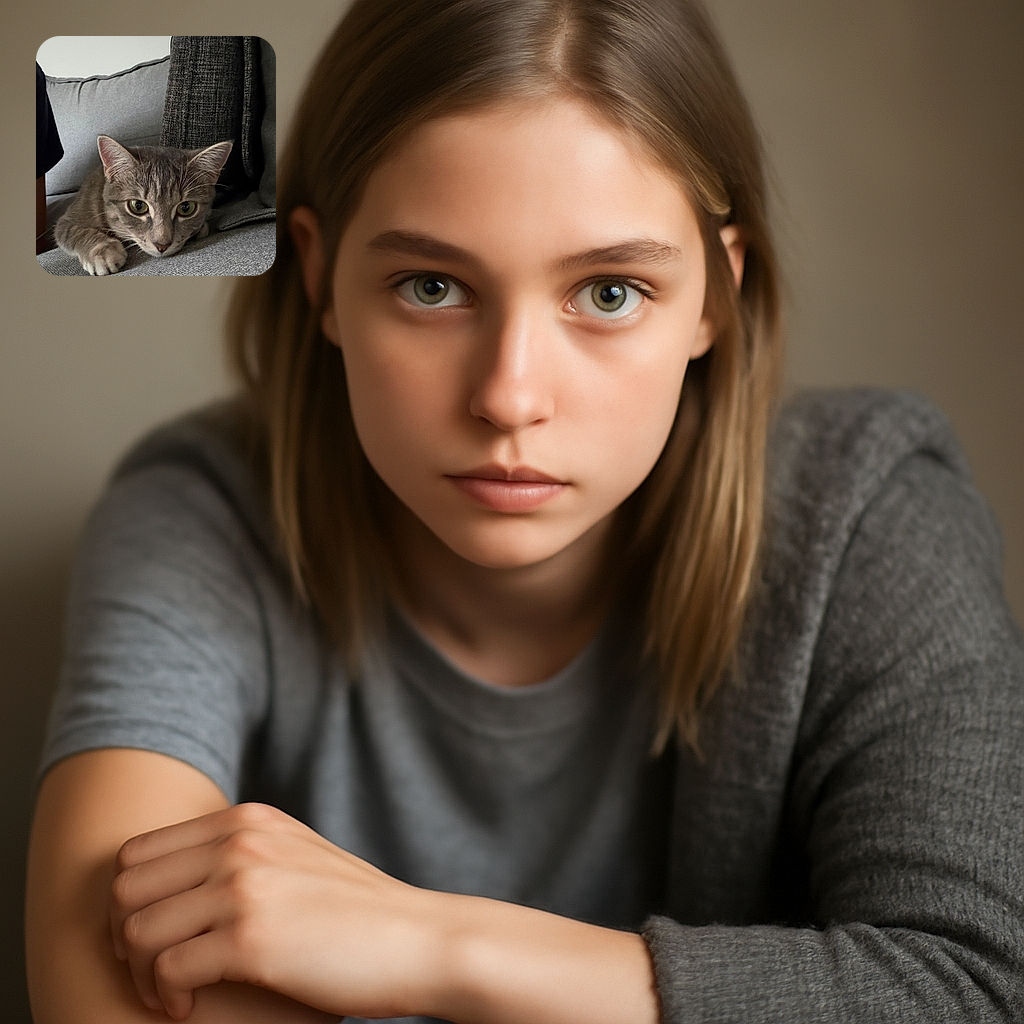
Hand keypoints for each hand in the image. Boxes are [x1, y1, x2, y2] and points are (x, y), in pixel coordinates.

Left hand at [110, 803, 444, 1020]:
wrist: (418, 939)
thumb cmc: (359, 912)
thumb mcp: (297, 857)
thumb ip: (246, 852)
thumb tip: (177, 881)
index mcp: (248, 819)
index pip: (138, 851)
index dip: (129, 902)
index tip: (151, 937)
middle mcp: (240, 841)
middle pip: (125, 886)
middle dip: (124, 936)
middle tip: (152, 969)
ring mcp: (244, 885)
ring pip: (137, 930)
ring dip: (141, 973)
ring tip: (171, 992)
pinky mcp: (251, 937)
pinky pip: (166, 969)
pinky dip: (167, 997)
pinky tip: (190, 1006)